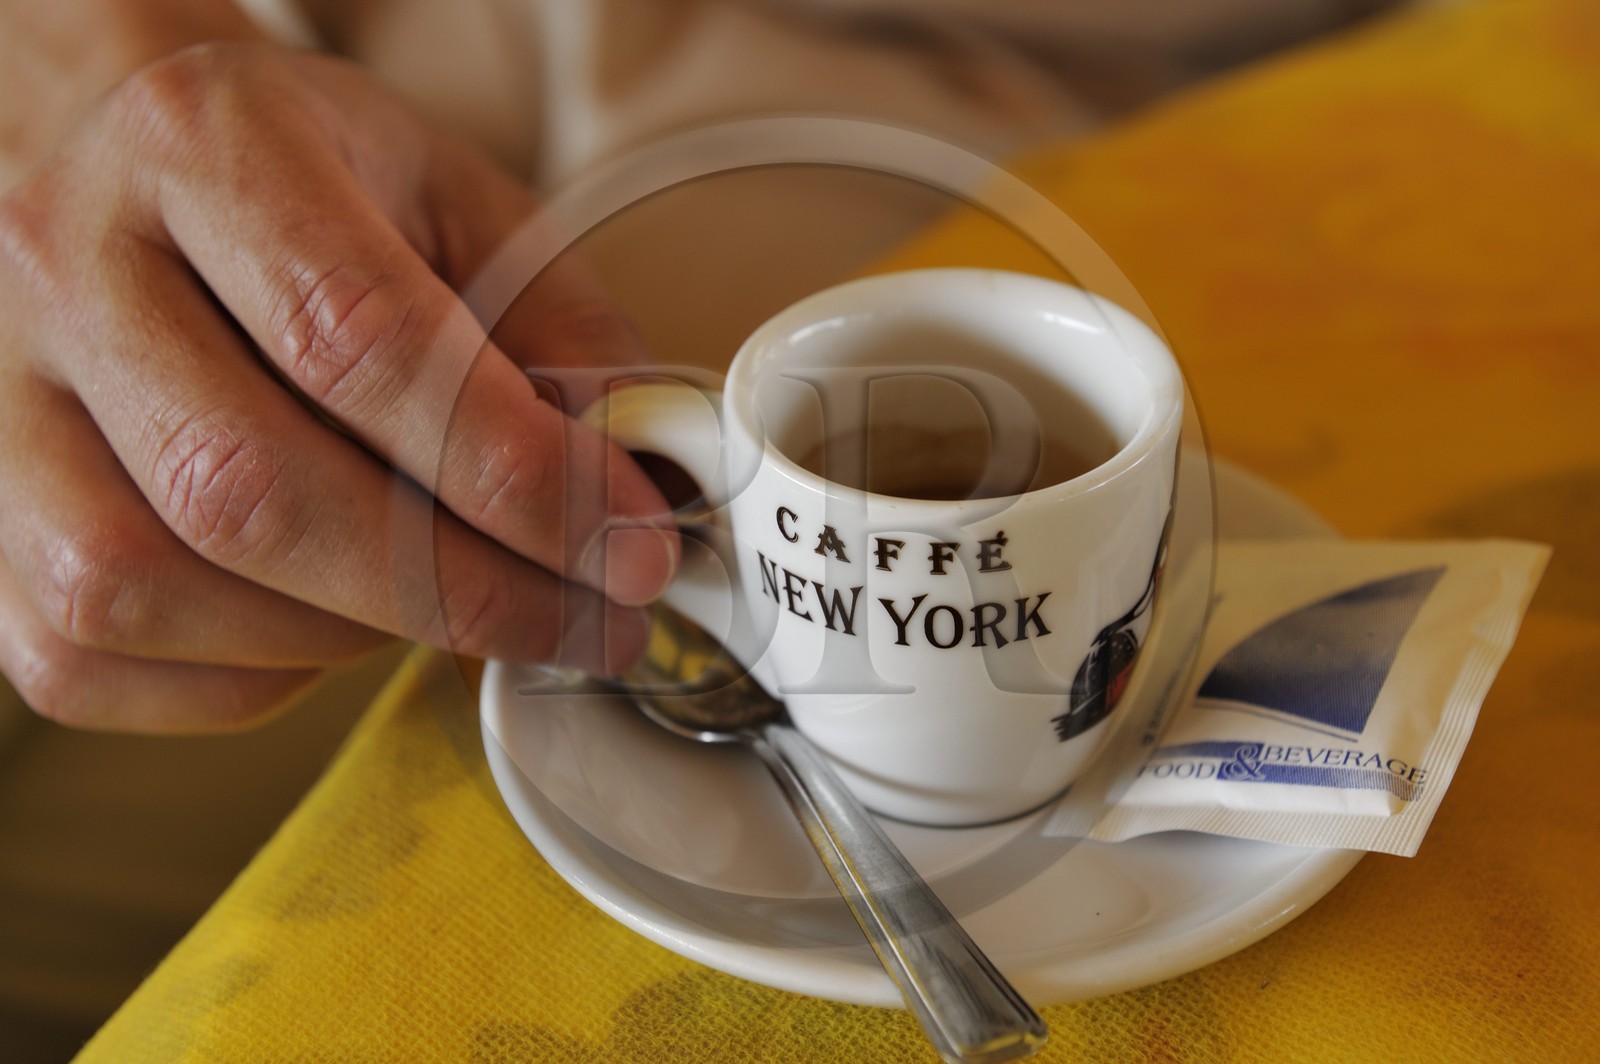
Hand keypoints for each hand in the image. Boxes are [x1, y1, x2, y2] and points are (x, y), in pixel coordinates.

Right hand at [0, 42, 677, 730]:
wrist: (132, 161)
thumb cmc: (314, 187)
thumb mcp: (462, 204)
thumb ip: (563, 334)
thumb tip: (640, 488)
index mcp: (210, 148)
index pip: (361, 344)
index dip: (515, 473)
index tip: (631, 543)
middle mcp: (71, 265)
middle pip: (250, 487)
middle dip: (459, 589)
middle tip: (587, 618)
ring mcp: (1, 401)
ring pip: (156, 587)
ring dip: (353, 635)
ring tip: (461, 601)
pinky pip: (95, 656)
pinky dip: (249, 674)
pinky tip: (333, 621)